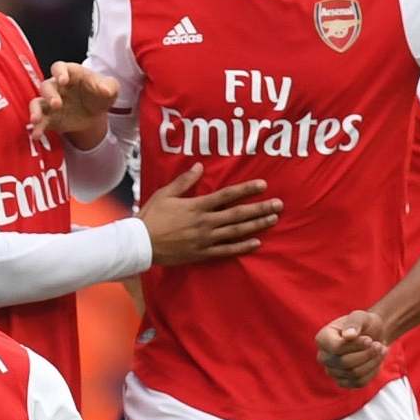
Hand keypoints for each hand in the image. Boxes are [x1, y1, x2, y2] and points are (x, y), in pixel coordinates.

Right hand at [30, 61, 116, 143]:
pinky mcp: (49, 118)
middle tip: (57, 104)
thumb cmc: (99, 94)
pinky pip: (39, 121)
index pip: (59, 67)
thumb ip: (109, 86)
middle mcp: (57, 87)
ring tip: (36, 120)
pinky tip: (36, 135)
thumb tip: (105, 90)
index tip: (63, 80)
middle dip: (49, 95)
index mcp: (70, 74)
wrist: (95, 113)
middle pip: (46, 86)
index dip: (59, 72)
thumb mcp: (110, 88)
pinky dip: (37, 128)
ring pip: (37, 103)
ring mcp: (50, 102)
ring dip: (35, 111)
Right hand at [139, 164, 280, 264]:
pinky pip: (227, 250)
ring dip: (257, 226)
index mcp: (197, 206)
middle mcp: (206, 223)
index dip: (246, 189)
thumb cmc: (151, 217)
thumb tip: (199, 166)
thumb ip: (184, 181)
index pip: (227, 195)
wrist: (141, 244)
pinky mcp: (203, 253)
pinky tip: (257, 243)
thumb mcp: (165, 194)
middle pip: (238, 214)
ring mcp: (206, 240)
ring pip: (236, 232)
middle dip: (260, 209)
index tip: (263, 185)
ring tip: (272, 220)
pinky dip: (243, 247)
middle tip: (278, 205)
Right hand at [316, 310, 390, 388]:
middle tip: (378, 345)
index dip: (356, 345)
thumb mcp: (361, 317)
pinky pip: (359, 382)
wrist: (372, 336)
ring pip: (354, 374)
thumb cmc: (364, 324)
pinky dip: (372, 372)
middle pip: (345, 363)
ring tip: (380, 350)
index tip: (369, 339)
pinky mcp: (343, 382)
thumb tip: (348, 336)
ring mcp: (332, 371)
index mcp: (322, 339)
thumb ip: (354, 322)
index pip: (336, 348)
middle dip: (367, 354)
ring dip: (372, 362)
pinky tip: (376, 361)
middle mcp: (323, 357)